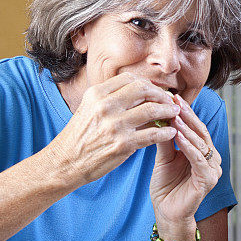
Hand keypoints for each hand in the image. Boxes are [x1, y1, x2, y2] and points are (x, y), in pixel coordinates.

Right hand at [47, 73, 178, 185]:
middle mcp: (105, 106)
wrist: (65, 162)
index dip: (148, 84)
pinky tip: (171, 132)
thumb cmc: (81, 136)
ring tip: (174, 114)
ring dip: (168, 111)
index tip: (157, 91)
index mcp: (97, 94)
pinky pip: (153, 134)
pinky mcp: (123, 144)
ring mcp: (114, 125)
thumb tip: (141, 92)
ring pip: (151, 109)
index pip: (130, 79)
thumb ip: (111, 98)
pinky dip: (166, 132)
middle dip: (161, 94)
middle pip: (143, 89)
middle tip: (170, 101)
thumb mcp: (90, 108)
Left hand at [150, 93, 221, 229]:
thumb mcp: (163, 158)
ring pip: (201, 144)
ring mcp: (212, 169)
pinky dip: (189, 147)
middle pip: (200, 132)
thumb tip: (161, 117)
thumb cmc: (166, 187)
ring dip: (187, 129)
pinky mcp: (208, 180)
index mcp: (202, 152)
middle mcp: (211, 159)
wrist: (167, 213)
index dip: (185, 113)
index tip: (172, 97)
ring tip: (175, 115)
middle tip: (175, 101)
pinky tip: (179, 137)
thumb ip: (166, 140)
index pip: (195, 128)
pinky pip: (198, 159)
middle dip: (187, 116)